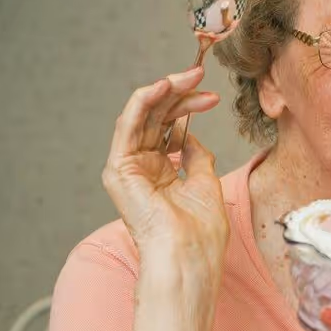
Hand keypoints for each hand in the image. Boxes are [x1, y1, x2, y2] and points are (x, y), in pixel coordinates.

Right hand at [101, 66, 227, 286]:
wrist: (189, 255)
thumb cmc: (201, 231)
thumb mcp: (205, 182)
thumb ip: (197, 157)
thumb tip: (192, 137)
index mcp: (161, 173)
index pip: (169, 128)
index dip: (188, 106)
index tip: (211, 96)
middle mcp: (142, 168)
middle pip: (157, 118)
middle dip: (179, 93)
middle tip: (200, 75)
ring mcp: (128, 168)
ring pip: (142, 116)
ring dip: (164, 91)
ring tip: (188, 76)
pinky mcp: (118, 169)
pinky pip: (128, 126)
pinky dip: (144, 102)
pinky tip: (162, 86)